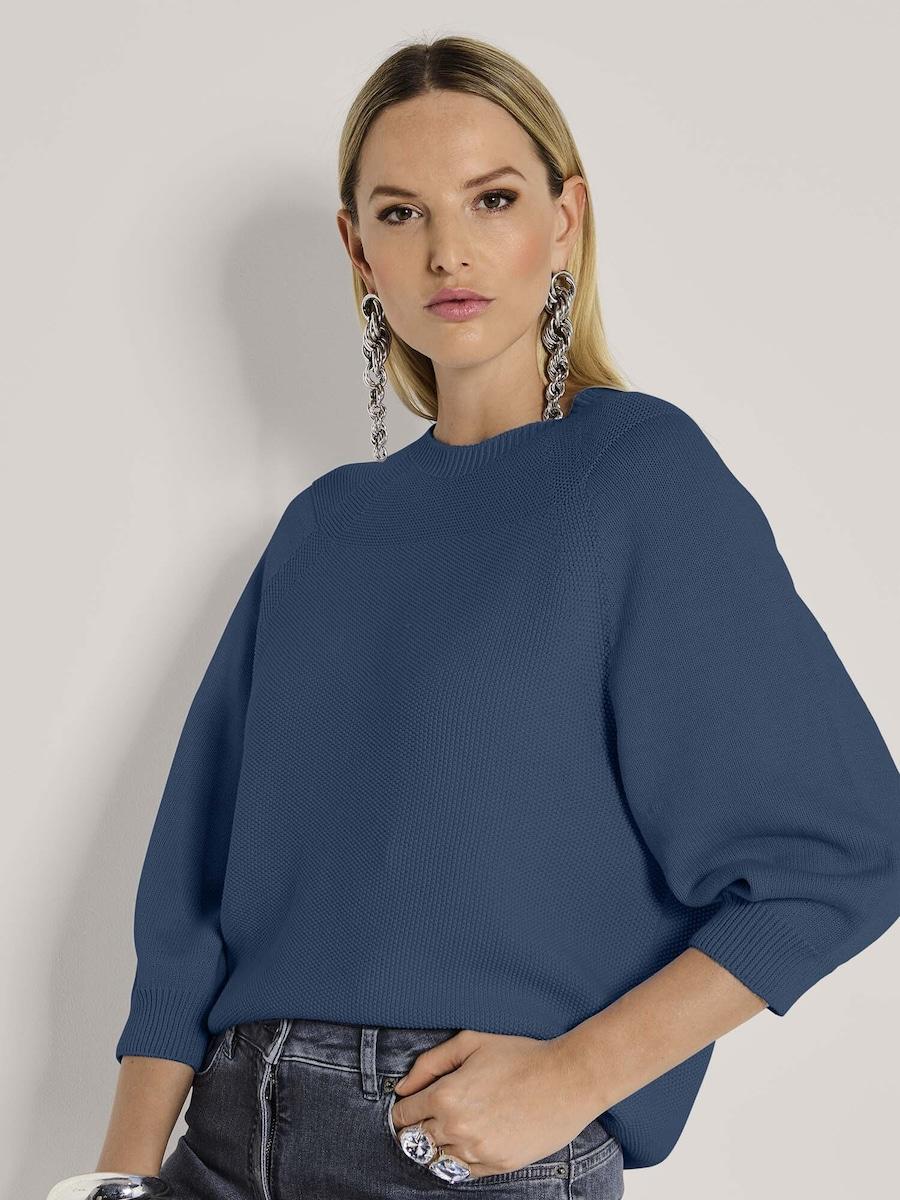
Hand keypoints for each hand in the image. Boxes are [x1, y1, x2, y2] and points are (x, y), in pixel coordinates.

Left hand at [390, 1029, 598, 1178]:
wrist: (566, 1080)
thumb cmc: (519, 1056)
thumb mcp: (470, 1043)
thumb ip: (429, 1064)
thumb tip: (402, 1087)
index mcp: (446, 1097)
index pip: (403, 1115)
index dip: (403, 1108)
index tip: (409, 1104)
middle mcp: (457, 1129)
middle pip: (415, 1140)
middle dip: (417, 1127)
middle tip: (429, 1114)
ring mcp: (478, 1152)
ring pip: (437, 1158)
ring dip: (439, 1143)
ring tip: (454, 1124)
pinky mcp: (498, 1165)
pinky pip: (463, 1171)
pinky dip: (460, 1157)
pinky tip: (472, 1138)